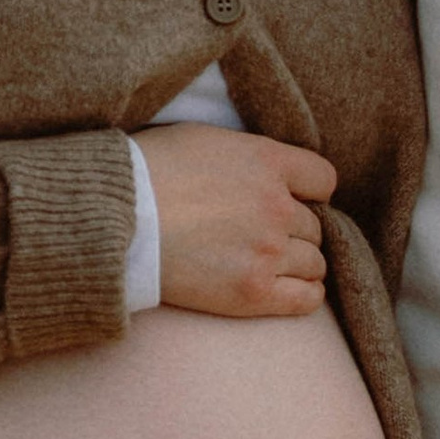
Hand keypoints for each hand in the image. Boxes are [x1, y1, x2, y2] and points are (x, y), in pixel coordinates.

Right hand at [134, 126, 335, 317]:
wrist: (116, 218)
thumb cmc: (147, 172)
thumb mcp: (204, 140)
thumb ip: (246, 156)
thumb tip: (261, 171)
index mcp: (267, 162)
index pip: (323, 179)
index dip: (309, 191)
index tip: (292, 199)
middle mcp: (277, 206)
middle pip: (315, 225)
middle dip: (293, 230)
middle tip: (260, 235)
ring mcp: (268, 250)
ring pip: (314, 261)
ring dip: (297, 262)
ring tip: (266, 263)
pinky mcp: (253, 291)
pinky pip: (307, 298)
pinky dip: (304, 294)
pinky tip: (287, 288)